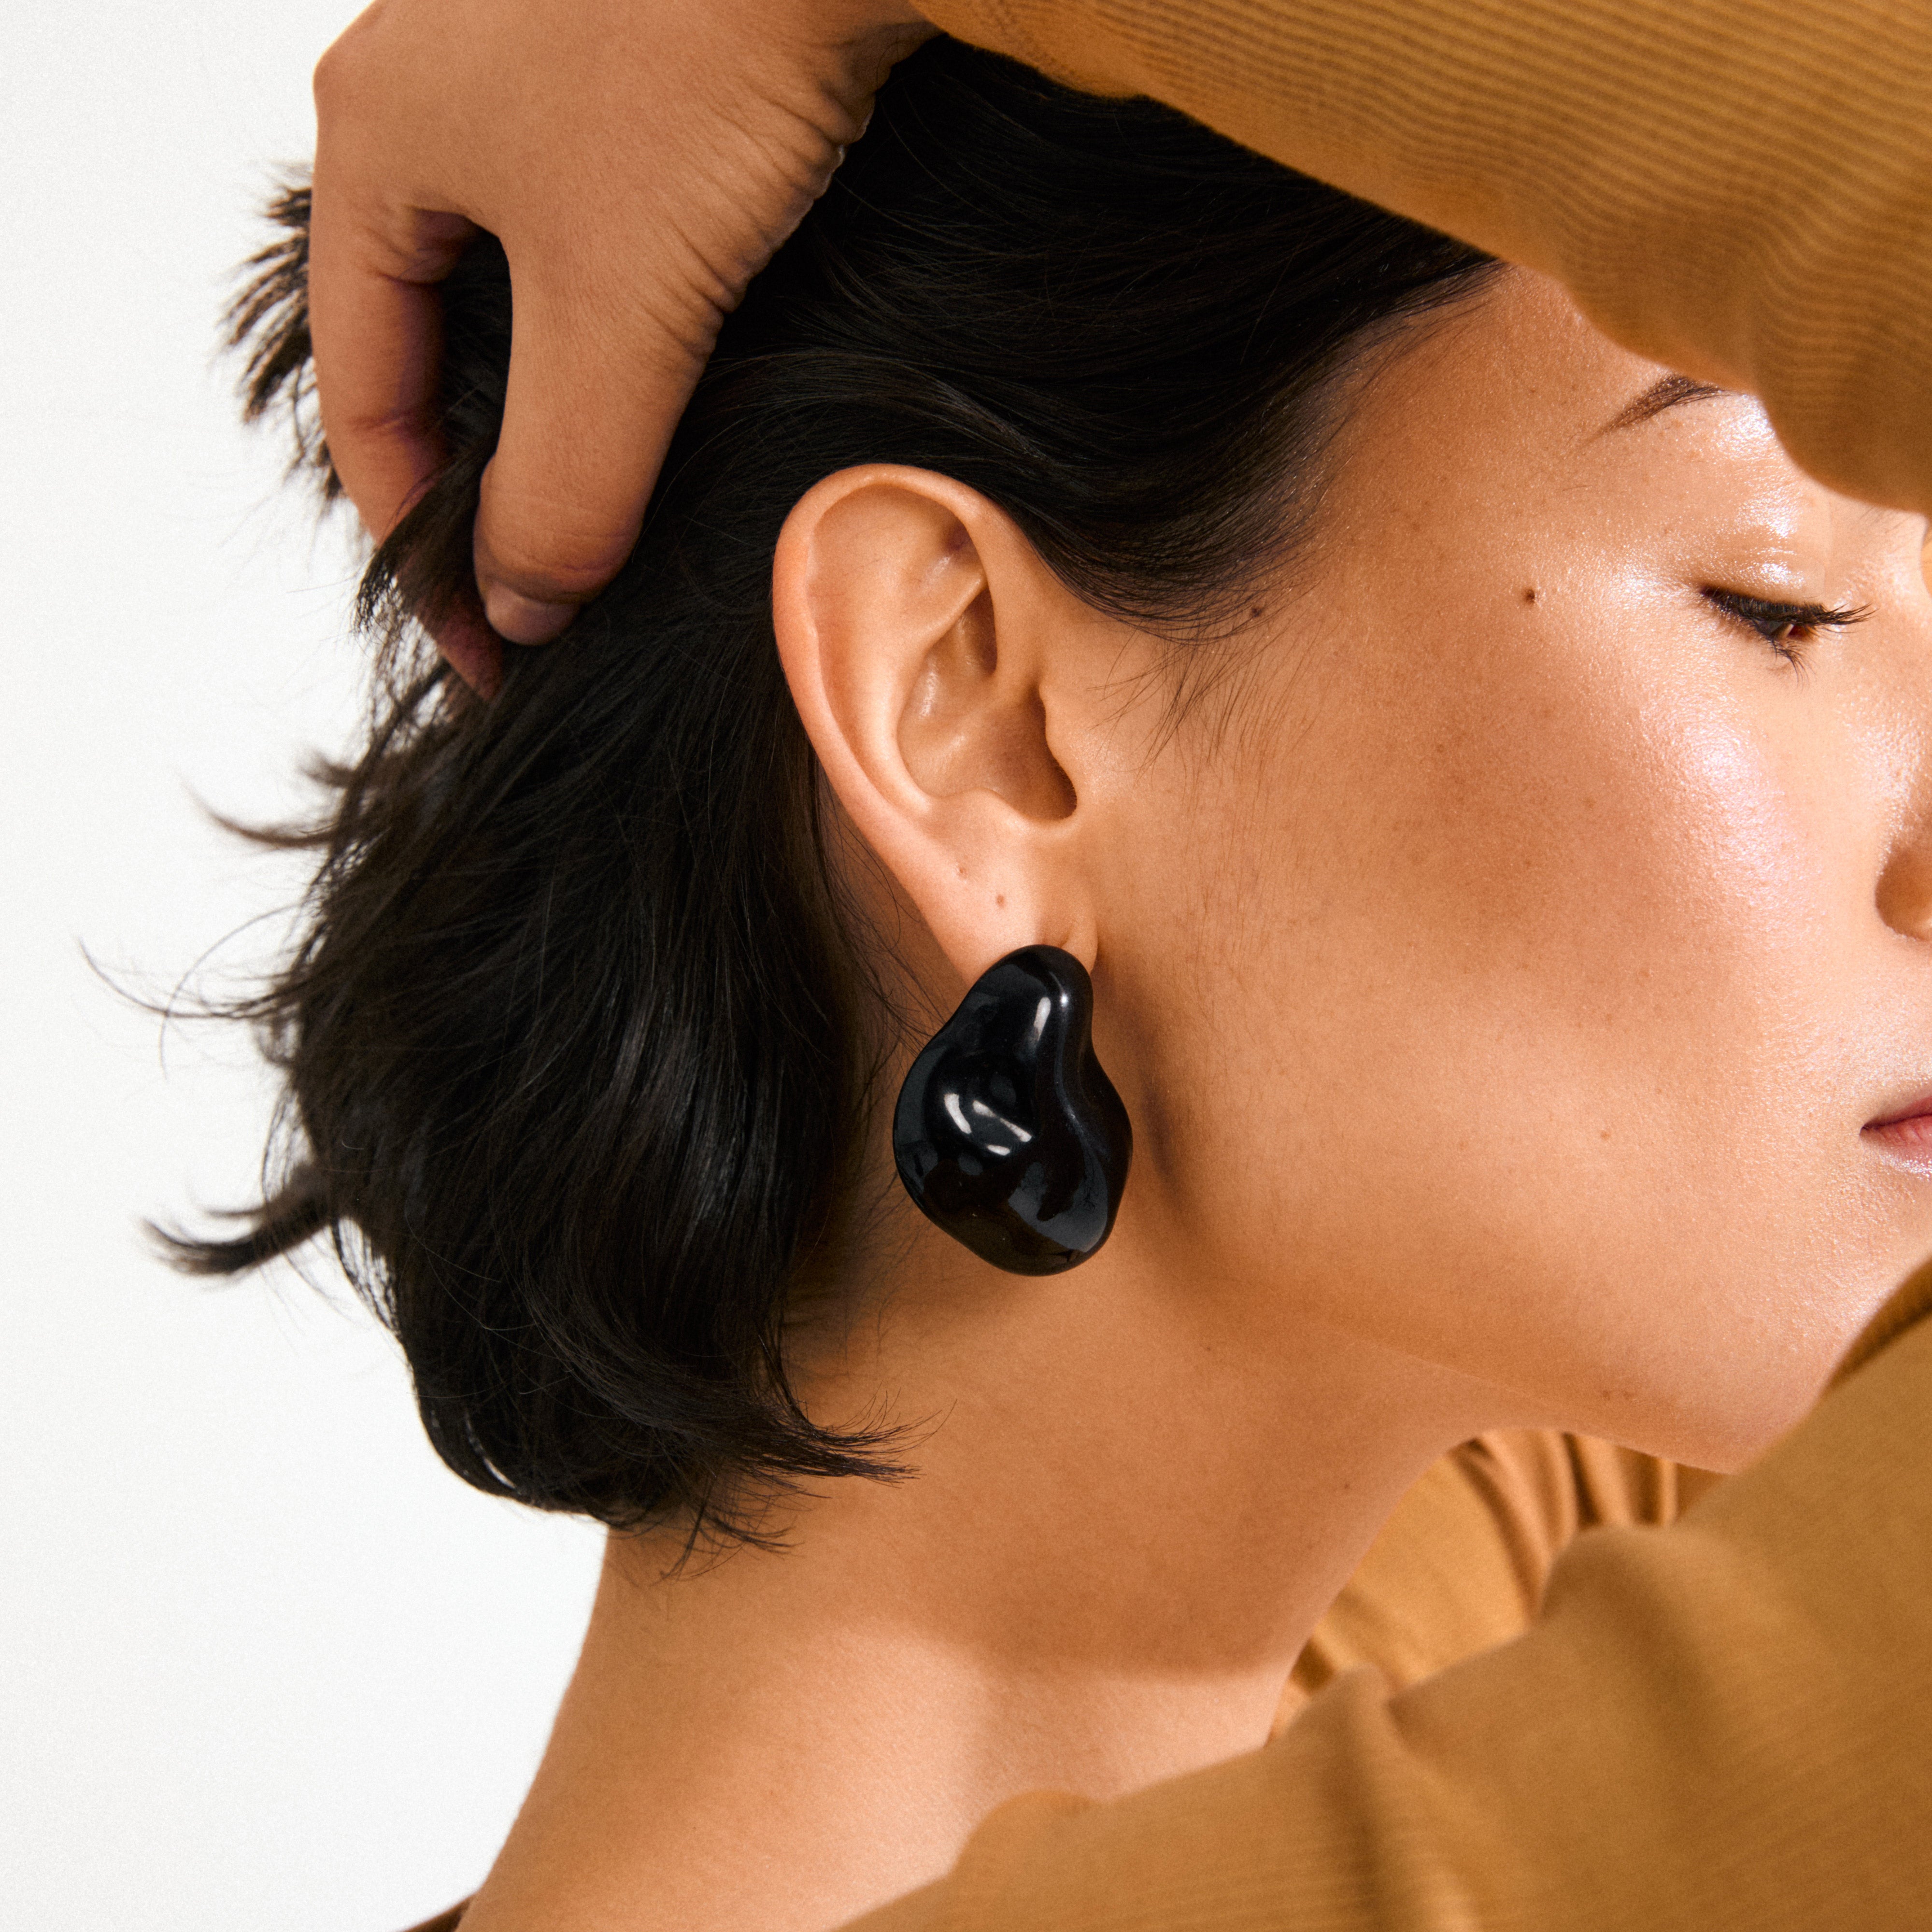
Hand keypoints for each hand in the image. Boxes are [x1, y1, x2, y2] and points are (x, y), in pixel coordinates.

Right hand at [309, 0, 932, 681]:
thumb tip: (523, 606)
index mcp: (372, 144)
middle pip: (426, 348)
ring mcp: (526, 68)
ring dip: (553, 414)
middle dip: (478, 483)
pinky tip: (668, 390)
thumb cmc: (705, 63)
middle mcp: (427, 91)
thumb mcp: (618, 310)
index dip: (420, 547)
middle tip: (540, 596)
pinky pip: (590, 240)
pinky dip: (616, 336)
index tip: (488, 650)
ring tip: (605, 515)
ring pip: (512, 295)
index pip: (364, 399)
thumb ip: (563, 477)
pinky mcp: (628, 68)